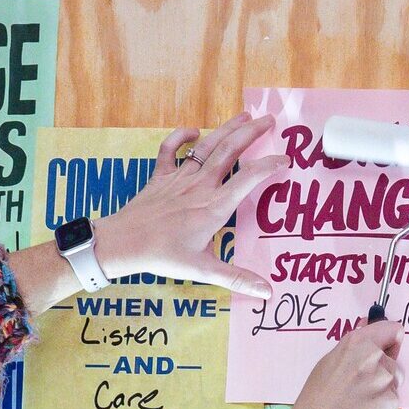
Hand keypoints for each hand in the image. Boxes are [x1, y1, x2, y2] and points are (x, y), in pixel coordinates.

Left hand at [92, 112, 284, 296]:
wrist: (123, 243)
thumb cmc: (163, 256)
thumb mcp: (203, 269)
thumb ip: (237, 278)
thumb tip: (267, 292)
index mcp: (214, 207)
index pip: (249, 179)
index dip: (270, 166)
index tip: (286, 161)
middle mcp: (200, 186)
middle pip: (230, 150)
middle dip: (252, 133)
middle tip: (271, 120)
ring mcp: (179, 178)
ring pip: (207, 145)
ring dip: (227, 128)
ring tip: (245, 116)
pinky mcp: (160, 177)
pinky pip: (170, 150)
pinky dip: (181, 137)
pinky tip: (194, 132)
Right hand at [258, 321, 403, 408]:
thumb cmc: (316, 396)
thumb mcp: (329, 361)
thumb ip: (354, 347)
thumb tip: (368, 326)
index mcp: (358, 343)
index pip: (393, 330)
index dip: (389, 341)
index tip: (385, 349)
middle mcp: (375, 357)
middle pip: (393, 362)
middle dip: (383, 372)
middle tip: (360, 387)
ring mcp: (385, 381)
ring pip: (394, 383)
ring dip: (383, 391)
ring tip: (359, 404)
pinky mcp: (391, 404)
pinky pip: (392, 403)